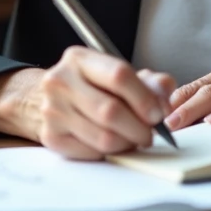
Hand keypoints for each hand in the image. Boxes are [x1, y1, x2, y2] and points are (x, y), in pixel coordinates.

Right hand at [0, 49, 175, 159]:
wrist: (45, 99)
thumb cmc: (90, 86)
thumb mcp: (115, 72)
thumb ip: (148, 81)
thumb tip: (165, 95)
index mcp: (79, 58)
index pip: (119, 75)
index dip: (144, 98)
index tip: (158, 113)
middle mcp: (61, 81)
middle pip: (111, 111)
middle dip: (139, 127)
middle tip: (151, 133)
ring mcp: (52, 110)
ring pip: (103, 137)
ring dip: (128, 142)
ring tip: (134, 138)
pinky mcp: (51, 137)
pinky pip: (91, 152)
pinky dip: (110, 152)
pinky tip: (114, 142)